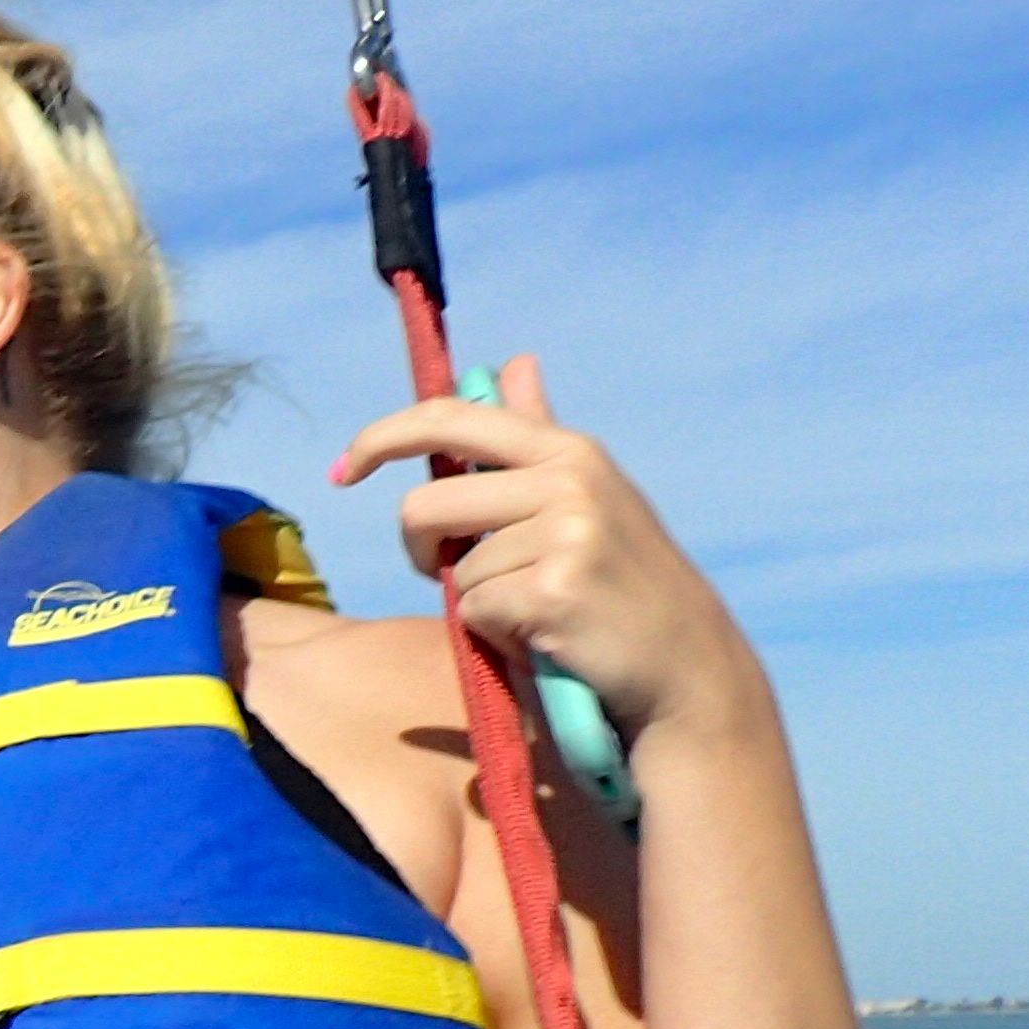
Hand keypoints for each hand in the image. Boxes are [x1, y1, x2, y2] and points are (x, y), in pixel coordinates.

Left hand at [332, 355, 759, 748]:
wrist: (685, 666)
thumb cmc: (621, 581)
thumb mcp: (587, 495)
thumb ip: (535, 434)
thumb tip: (513, 362)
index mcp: (567, 450)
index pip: (451, 419)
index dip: (383, 437)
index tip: (343, 469)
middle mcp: (568, 480)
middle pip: (424, 506)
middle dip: (418, 549)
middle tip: (453, 575)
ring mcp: (565, 534)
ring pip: (452, 571)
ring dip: (479, 603)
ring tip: (537, 611)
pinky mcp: (554, 591)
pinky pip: (474, 612)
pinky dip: (497, 636)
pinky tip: (547, 636)